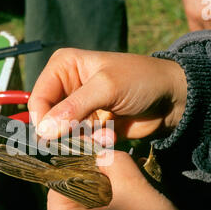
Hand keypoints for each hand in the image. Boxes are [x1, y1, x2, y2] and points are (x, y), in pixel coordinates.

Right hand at [28, 48, 186, 140]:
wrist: (171, 99)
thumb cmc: (141, 80)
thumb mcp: (107, 87)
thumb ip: (74, 108)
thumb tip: (44, 130)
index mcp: (64, 67)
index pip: (39, 97)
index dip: (42, 119)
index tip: (51, 137)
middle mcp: (67, 87)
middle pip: (48, 118)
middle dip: (64, 132)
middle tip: (84, 136)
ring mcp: (78, 110)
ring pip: (63, 134)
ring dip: (84, 138)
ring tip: (104, 133)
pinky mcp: (90, 127)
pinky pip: (81, 142)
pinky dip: (95, 142)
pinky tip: (112, 135)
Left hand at [48, 150, 210, 209]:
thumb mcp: (135, 188)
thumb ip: (113, 162)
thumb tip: (103, 154)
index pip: (58, 188)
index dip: (78, 169)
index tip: (99, 159)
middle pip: (71, 204)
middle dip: (94, 184)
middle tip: (117, 173)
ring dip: (103, 200)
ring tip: (127, 190)